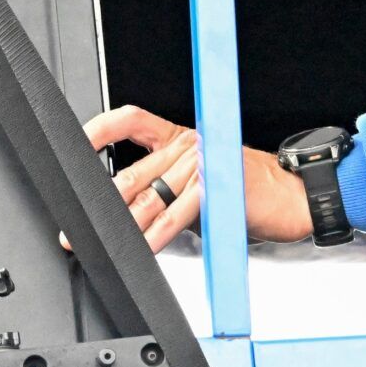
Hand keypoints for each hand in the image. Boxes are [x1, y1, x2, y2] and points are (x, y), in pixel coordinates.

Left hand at [75, 105, 313, 253]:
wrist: (290, 196)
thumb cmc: (244, 192)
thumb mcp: (197, 183)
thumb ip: (161, 189)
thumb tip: (120, 211)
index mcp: (180, 139)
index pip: (132, 120)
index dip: (101, 129)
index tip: (77, 145)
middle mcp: (189, 147)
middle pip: (134, 171)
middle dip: (100, 203)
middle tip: (75, 227)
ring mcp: (203, 166)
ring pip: (152, 196)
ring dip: (123, 225)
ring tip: (102, 242)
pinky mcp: (218, 189)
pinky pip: (179, 213)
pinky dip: (158, 233)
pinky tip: (143, 246)